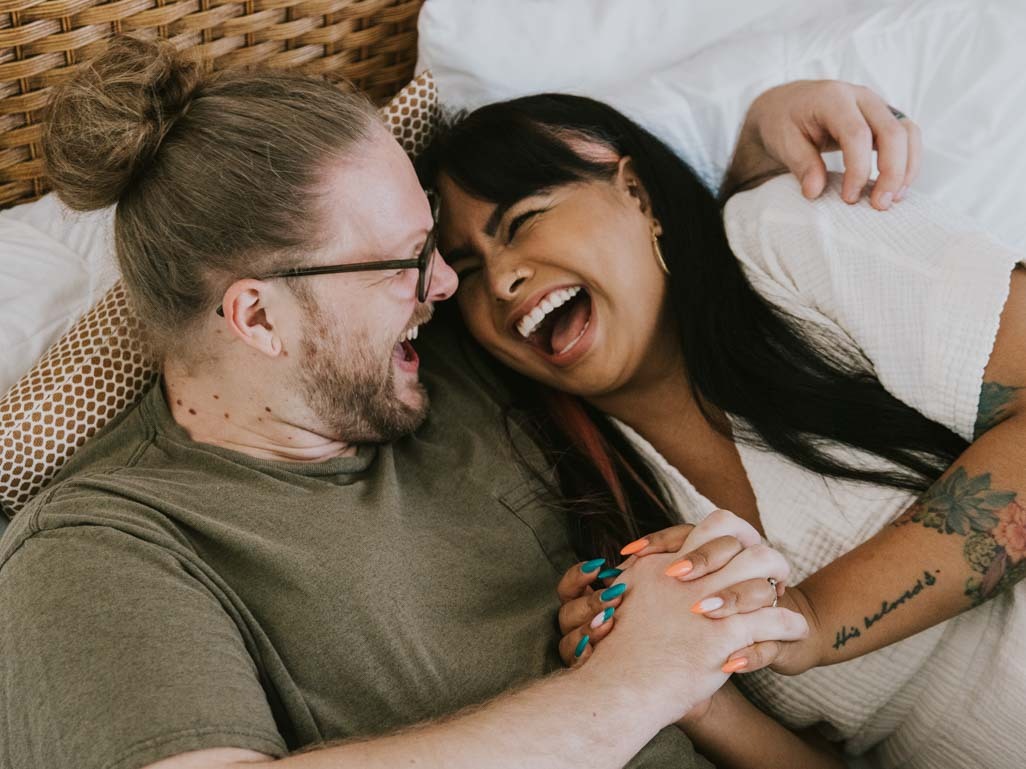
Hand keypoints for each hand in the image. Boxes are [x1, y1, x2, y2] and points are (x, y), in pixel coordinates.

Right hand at [555, 511, 807, 721]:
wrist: (615, 689)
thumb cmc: (614, 652)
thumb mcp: (621, 600)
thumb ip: (636, 576)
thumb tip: (640, 562)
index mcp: (662, 565)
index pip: (713, 527)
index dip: (733, 538)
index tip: (738, 556)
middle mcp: (684, 578)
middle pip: (743, 544)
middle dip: (764, 558)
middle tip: (774, 574)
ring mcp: (704, 605)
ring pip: (762, 577)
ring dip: (778, 588)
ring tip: (784, 598)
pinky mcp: (722, 636)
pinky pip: (773, 621)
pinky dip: (790, 625)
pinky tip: (795, 631)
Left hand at [734, 80, 920, 210]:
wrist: (787, 103)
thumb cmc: (783, 121)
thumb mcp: (782, 141)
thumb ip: (801, 164)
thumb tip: (815, 192)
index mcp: (833, 98)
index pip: (857, 134)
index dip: (858, 169)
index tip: (849, 198)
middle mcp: (861, 97)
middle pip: (892, 131)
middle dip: (892, 171)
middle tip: (880, 205)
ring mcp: (876, 105)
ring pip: (908, 132)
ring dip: (907, 168)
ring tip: (894, 199)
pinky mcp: (883, 117)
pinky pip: (908, 136)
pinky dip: (908, 161)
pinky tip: (898, 187)